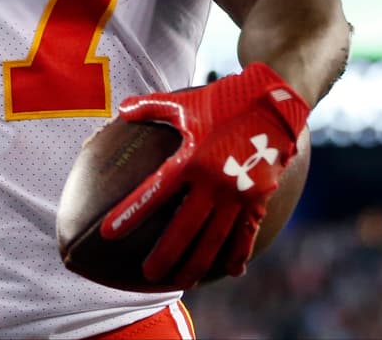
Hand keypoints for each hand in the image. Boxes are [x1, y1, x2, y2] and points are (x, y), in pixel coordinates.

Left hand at [99, 62, 310, 288]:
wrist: (273, 102)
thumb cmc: (223, 101)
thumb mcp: (183, 102)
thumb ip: (149, 108)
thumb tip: (121, 109)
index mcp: (190, 160)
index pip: (153, 193)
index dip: (130, 213)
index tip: (109, 233)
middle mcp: (213, 182)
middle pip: (184, 228)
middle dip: (165, 254)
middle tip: (148, 274)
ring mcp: (238, 194)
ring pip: (214, 239)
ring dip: (197, 263)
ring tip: (181, 281)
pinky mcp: (259, 198)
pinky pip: (247, 233)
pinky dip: (238, 253)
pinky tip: (230, 272)